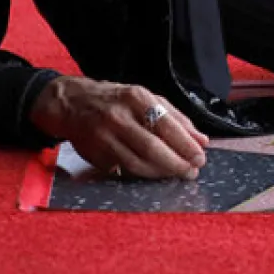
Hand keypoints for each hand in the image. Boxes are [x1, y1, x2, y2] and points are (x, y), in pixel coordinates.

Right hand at [29, 76, 209, 179]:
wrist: (72, 103)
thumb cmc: (116, 100)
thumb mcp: (146, 98)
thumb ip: (176, 118)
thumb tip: (201, 140)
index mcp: (136, 98)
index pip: (167, 125)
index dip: (186, 145)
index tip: (200, 157)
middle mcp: (118, 117)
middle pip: (152, 148)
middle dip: (176, 163)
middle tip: (191, 172)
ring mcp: (104, 137)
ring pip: (137, 163)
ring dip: (161, 173)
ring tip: (175, 174)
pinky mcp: (94, 155)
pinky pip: (123, 170)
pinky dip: (142, 175)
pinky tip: (154, 174)